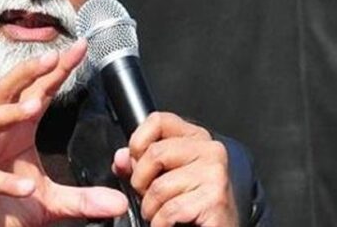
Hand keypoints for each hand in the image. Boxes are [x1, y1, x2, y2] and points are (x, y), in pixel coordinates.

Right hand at [0, 40, 127, 226]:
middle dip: (27, 73)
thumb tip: (119, 203)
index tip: (79, 48)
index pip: (38, 93)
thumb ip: (82, 198)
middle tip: (51, 58)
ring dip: (9, 112)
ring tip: (32, 107)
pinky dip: (4, 180)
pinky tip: (26, 185)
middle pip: (6, 92)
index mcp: (17, 132)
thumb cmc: (3, 207)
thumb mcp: (50, 202)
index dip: (57, 71)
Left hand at [112, 112, 238, 226]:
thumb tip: (121, 157)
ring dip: (150, 208)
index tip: (135, 161)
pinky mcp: (215, 199)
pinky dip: (160, 223)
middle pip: (155, 154)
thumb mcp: (162, 176)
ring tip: (159, 213)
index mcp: (195, 137)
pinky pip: (170, 210)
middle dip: (140, 181)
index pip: (158, 120)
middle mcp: (210, 150)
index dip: (138, 141)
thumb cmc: (192, 203)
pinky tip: (167, 223)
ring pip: (160, 186)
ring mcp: (214, 173)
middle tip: (147, 195)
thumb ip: (139, 163)